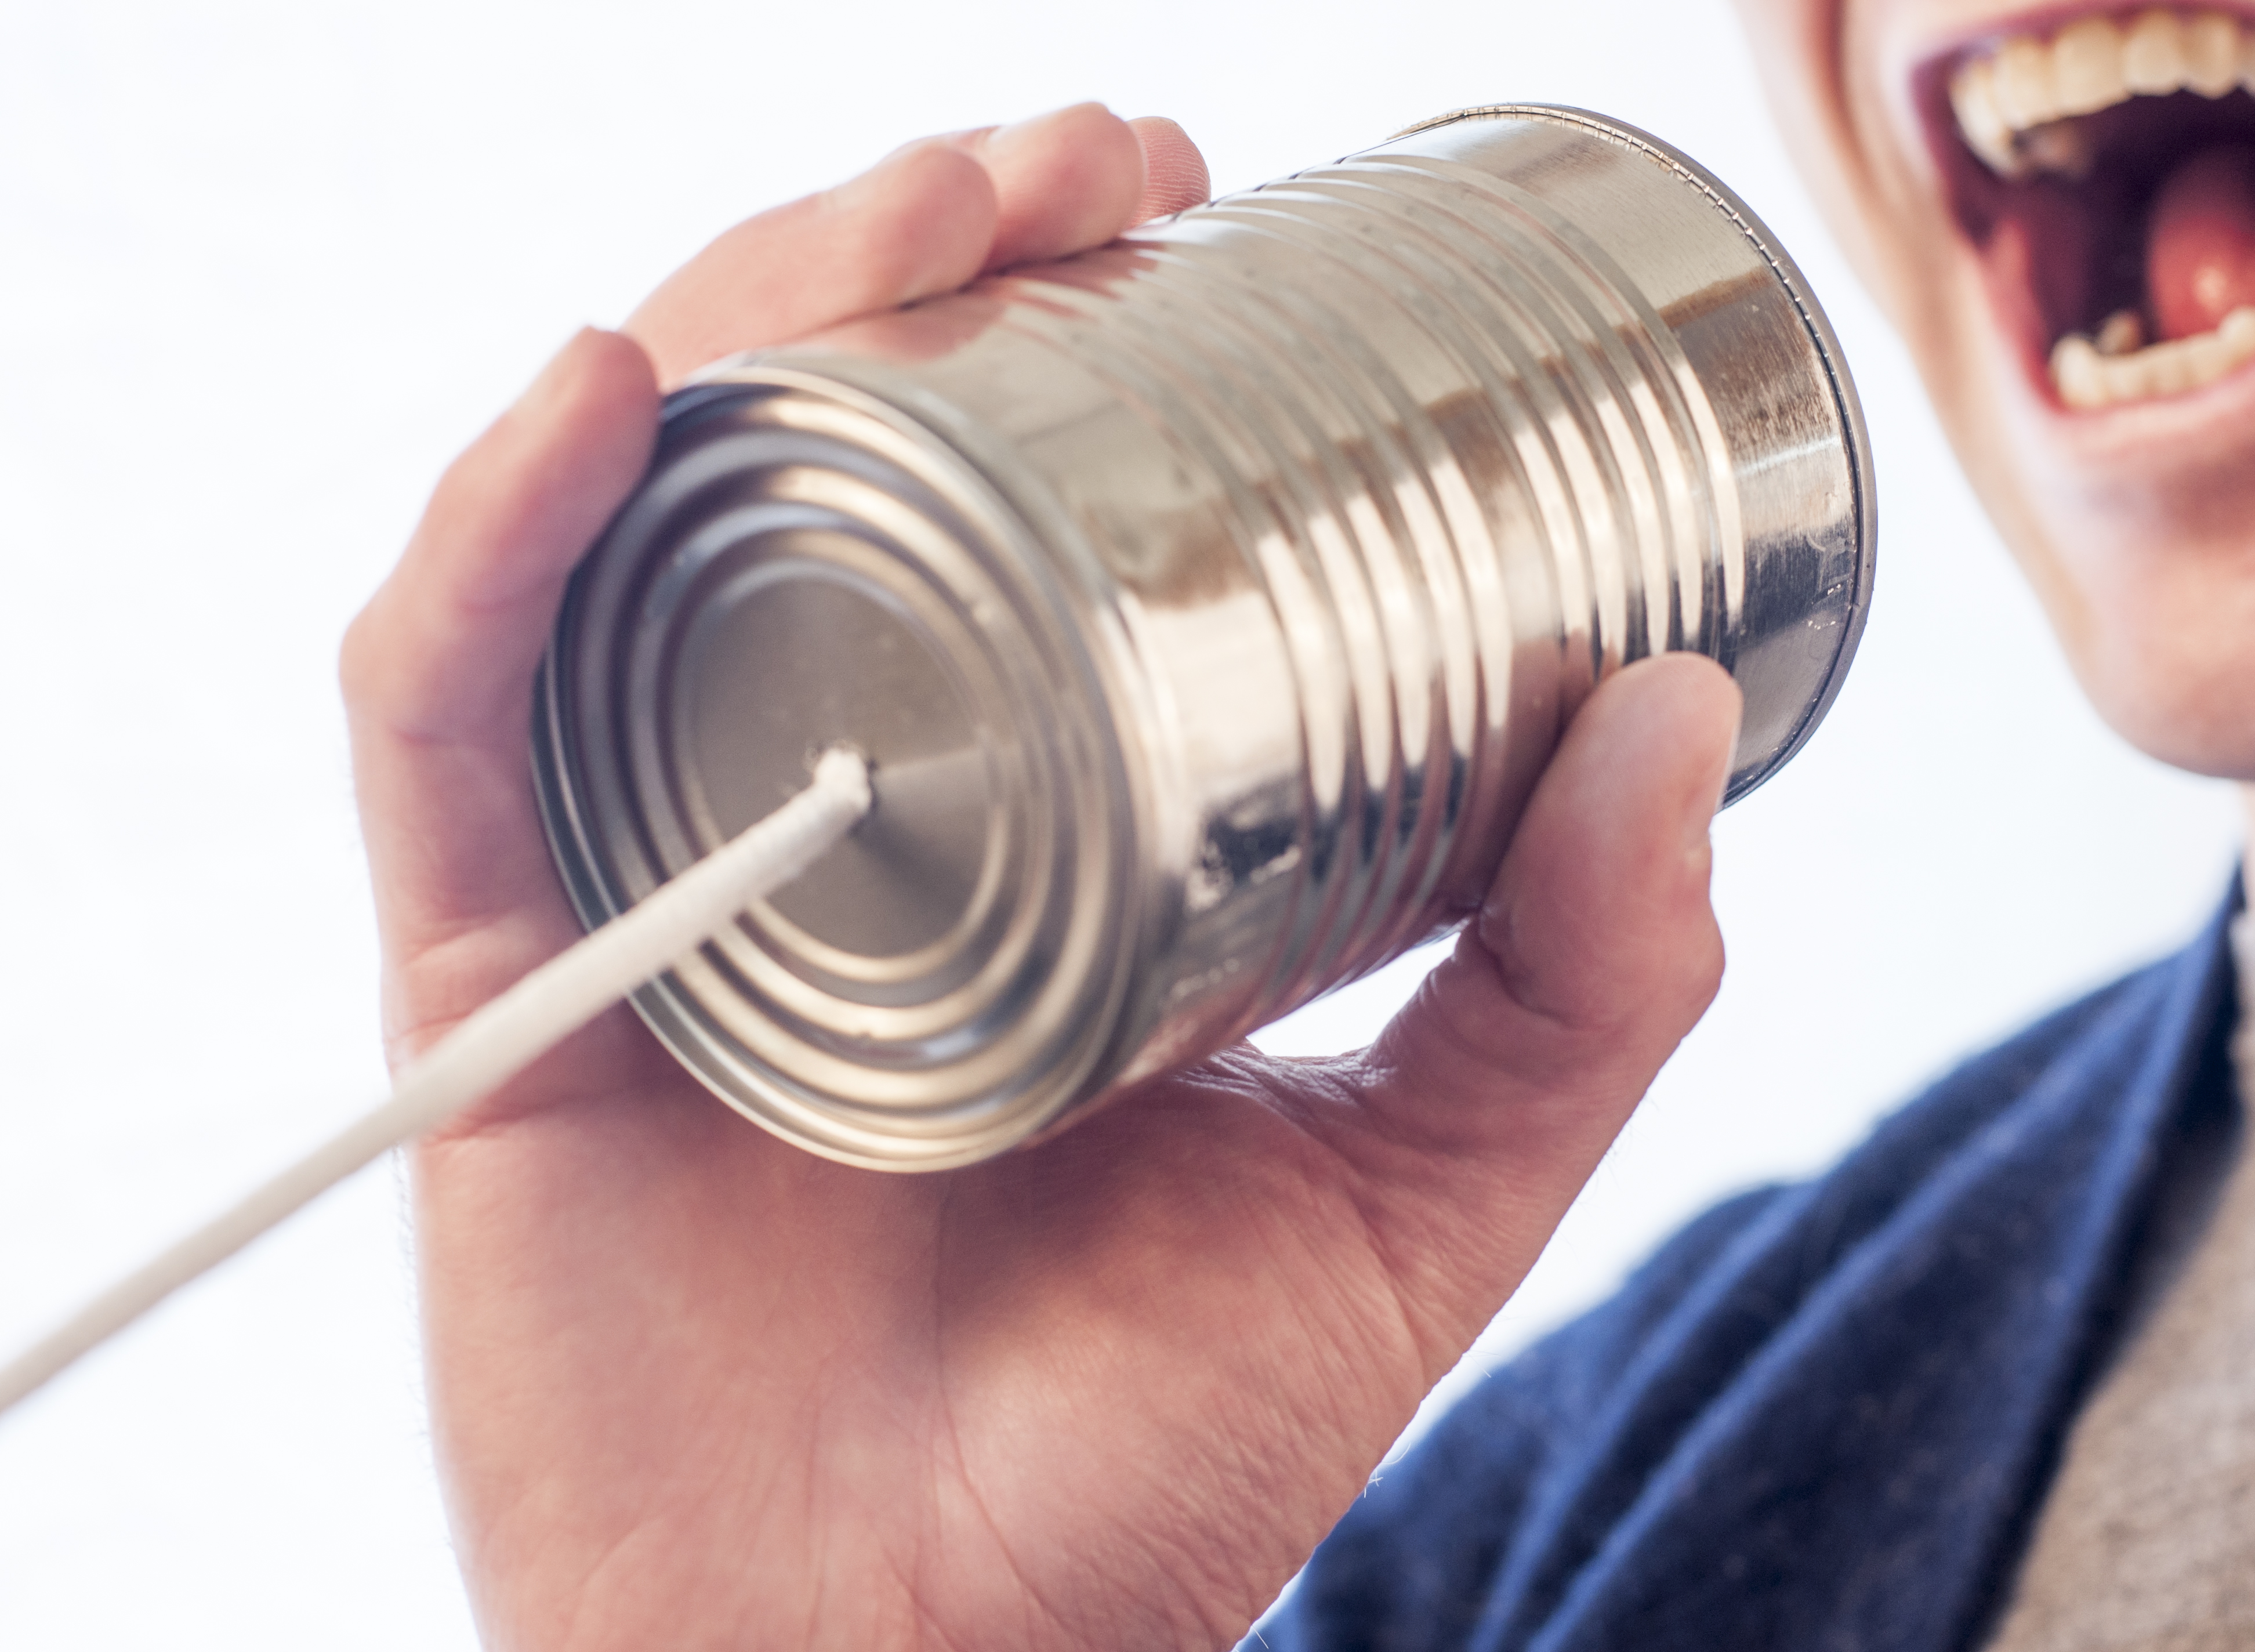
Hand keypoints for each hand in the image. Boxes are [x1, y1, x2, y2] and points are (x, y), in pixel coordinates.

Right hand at [342, 104, 1740, 1651]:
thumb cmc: (1152, 1467)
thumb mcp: (1417, 1190)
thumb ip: (1576, 985)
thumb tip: (1680, 709)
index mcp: (1006, 842)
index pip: (999, 517)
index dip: (1071, 329)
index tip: (1199, 208)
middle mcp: (817, 817)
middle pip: (817, 465)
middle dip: (926, 260)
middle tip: (1088, 158)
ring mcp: (652, 876)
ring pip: (636, 523)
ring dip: (745, 313)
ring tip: (916, 204)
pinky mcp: (506, 977)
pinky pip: (443, 713)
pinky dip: (490, 541)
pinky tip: (601, 395)